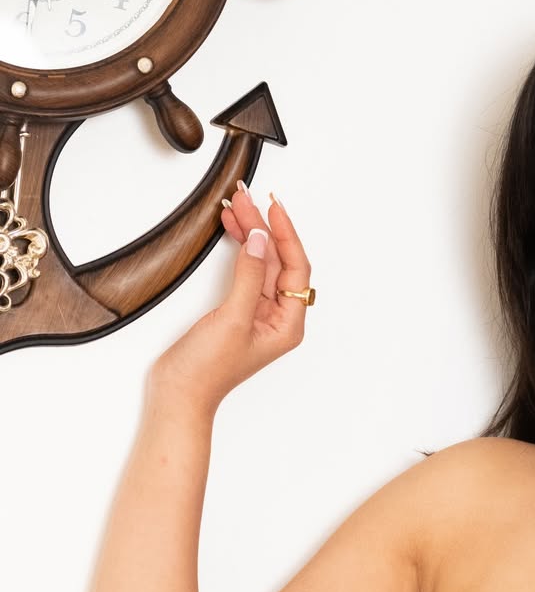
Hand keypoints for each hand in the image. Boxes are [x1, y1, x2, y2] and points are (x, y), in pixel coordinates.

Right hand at [150, 182, 311, 411]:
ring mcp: (257, 313)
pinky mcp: (237, 310)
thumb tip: (260, 240)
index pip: (297, 269)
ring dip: (250, 234)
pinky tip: (233, 230)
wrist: (180, 392)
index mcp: (288, 324)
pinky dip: (240, 249)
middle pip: (279, 261)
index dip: (286, 235)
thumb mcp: (234, 318)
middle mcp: (278, 318)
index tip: (272, 207)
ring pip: (262, 263)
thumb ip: (250, 277)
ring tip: (234, 208)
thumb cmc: (208, 370)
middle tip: (244, 198)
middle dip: (263, 228)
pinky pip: (246, 271)